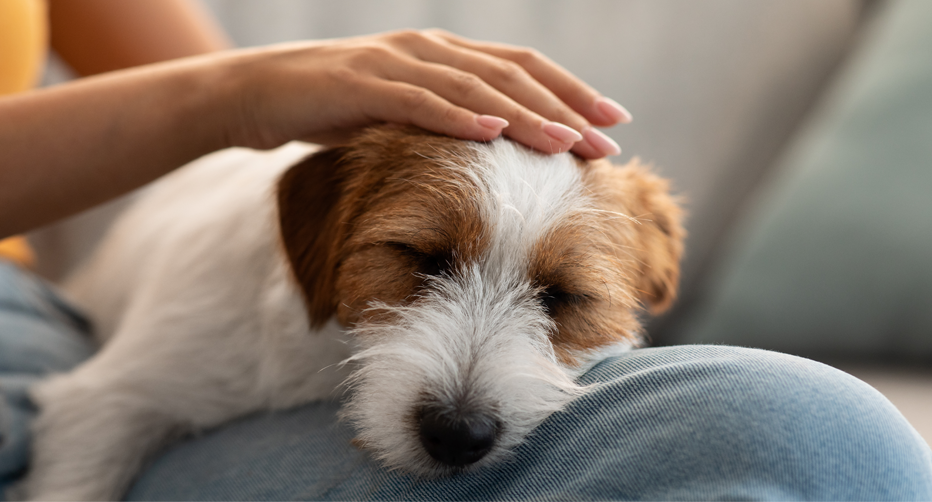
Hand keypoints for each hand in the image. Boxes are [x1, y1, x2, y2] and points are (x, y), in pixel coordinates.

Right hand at [218, 30, 630, 158]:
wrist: (254, 93)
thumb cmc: (330, 108)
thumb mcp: (399, 114)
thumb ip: (444, 121)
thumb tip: (492, 150)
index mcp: (442, 54)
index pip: (521, 69)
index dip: (570, 90)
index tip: (611, 122)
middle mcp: (427, 49)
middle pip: (510, 75)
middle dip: (565, 107)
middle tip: (608, 139)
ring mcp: (394, 63)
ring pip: (473, 87)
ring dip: (524, 115)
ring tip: (567, 142)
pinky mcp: (359, 85)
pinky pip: (416, 101)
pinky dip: (456, 117)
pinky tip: (492, 134)